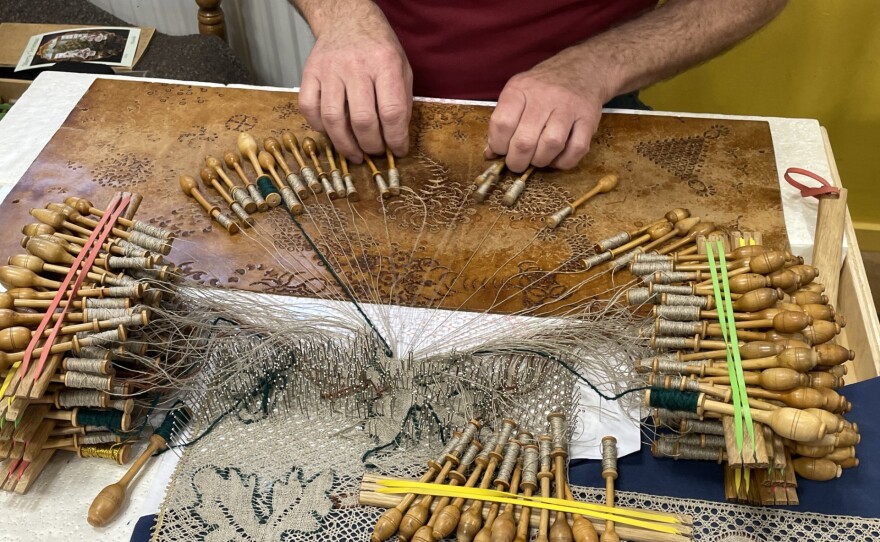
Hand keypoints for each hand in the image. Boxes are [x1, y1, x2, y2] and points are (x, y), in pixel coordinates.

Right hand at [298, 2, 411, 162]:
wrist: (346, 20)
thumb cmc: (377, 48)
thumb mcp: (402, 68)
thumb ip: (402, 101)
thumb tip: (396, 138)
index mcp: (385, 63)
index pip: (391, 112)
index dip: (396, 139)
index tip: (398, 150)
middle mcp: (355, 65)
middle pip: (362, 120)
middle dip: (371, 145)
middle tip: (376, 152)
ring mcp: (329, 69)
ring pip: (333, 119)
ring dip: (345, 145)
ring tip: (355, 154)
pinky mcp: (309, 74)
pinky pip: (309, 109)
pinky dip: (320, 128)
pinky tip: (333, 132)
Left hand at [486, 52, 613, 172]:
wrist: (583, 68)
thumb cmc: (544, 87)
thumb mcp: (518, 94)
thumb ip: (503, 121)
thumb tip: (490, 154)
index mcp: (520, 89)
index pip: (501, 124)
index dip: (498, 145)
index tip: (501, 150)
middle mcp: (544, 96)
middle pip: (524, 141)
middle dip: (516, 161)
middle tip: (517, 162)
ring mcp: (569, 107)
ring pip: (551, 145)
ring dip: (540, 161)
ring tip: (537, 159)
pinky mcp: (588, 118)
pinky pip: (576, 149)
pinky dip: (564, 162)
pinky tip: (557, 158)